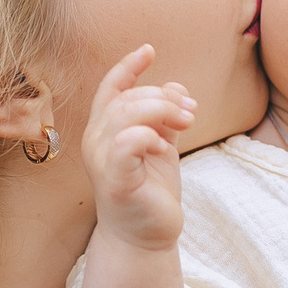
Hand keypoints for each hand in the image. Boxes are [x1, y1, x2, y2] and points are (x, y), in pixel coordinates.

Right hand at [82, 44, 195, 251]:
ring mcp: (101, 160)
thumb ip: (165, 117)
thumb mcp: (161, 146)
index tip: (149, 50)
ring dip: (163, 111)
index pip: (109, 88)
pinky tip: (164, 147)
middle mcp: (96, 141)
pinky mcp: (114, 179)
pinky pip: (126, 143)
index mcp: (105, 130)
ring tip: (187, 122)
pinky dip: (148, 136)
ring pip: (127, 114)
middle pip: (127, 98)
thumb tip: (177, 87)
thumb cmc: (149, 191)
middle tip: (191, 112)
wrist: (146, 237)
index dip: (127, 67)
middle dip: (164, 97)